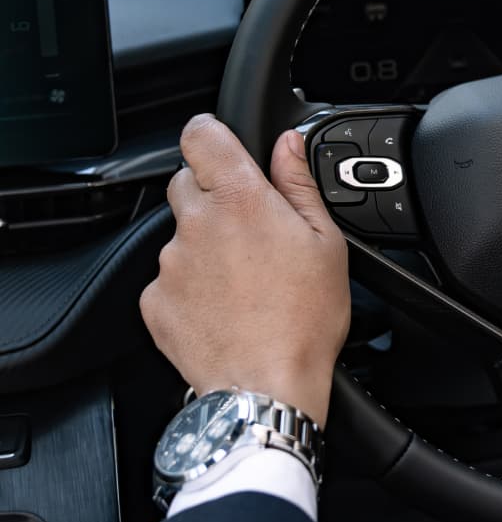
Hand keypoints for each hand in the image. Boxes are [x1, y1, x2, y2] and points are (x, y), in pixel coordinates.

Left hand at [140, 114, 349, 427]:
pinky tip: (226, 307)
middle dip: (213, 196)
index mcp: (240, 200)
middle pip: (187, 183)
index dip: (210, 134)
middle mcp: (196, 225)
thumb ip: (299, 183)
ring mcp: (170, 264)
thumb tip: (288, 144)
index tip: (222, 146)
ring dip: (205, 246)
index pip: (200, 135)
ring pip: (181, 235)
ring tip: (246, 281)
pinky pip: (170, 279)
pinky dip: (192, 286)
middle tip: (251, 230)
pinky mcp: (155, 302)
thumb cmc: (305, 319)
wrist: (268, 387)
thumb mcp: (325, 242)